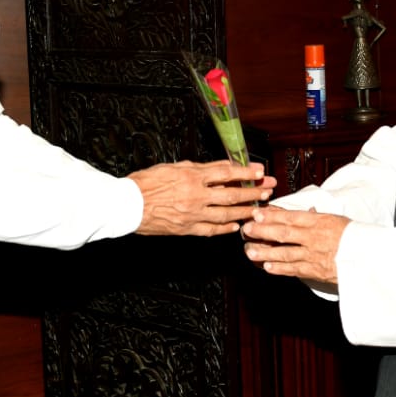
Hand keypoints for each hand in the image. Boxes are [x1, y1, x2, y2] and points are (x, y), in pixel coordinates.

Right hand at [129, 160, 274, 236]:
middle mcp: (196, 196)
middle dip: (253, 191)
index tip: (259, 171)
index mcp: (192, 177)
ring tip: (259, 208)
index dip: (245, 171)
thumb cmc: (145, 183)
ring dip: (245, 210)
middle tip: (268, 189)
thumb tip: (218, 168)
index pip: (226, 172)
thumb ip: (198, 168)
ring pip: (226, 213)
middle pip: (232, 193)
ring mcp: (193, 214)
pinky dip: (226, 228)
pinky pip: (212, 229)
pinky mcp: (187, 228)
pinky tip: (236, 226)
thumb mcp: (174, 167)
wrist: (127, 205)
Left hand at [242, 205, 349, 285]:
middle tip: (247, 229)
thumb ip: (316, 217)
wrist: (370, 256)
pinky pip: (295, 270)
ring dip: (266, 253)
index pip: (291, 217)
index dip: (272, 215)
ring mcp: (314, 255)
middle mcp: (315, 238)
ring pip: (285, 253)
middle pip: (284, 234)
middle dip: (263, 231)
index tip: (257, 213)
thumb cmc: (354, 236)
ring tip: (250, 251)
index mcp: (319, 222)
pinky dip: (280, 269)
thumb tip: (305, 211)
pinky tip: (267, 268)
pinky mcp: (316, 271)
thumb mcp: (336, 219)